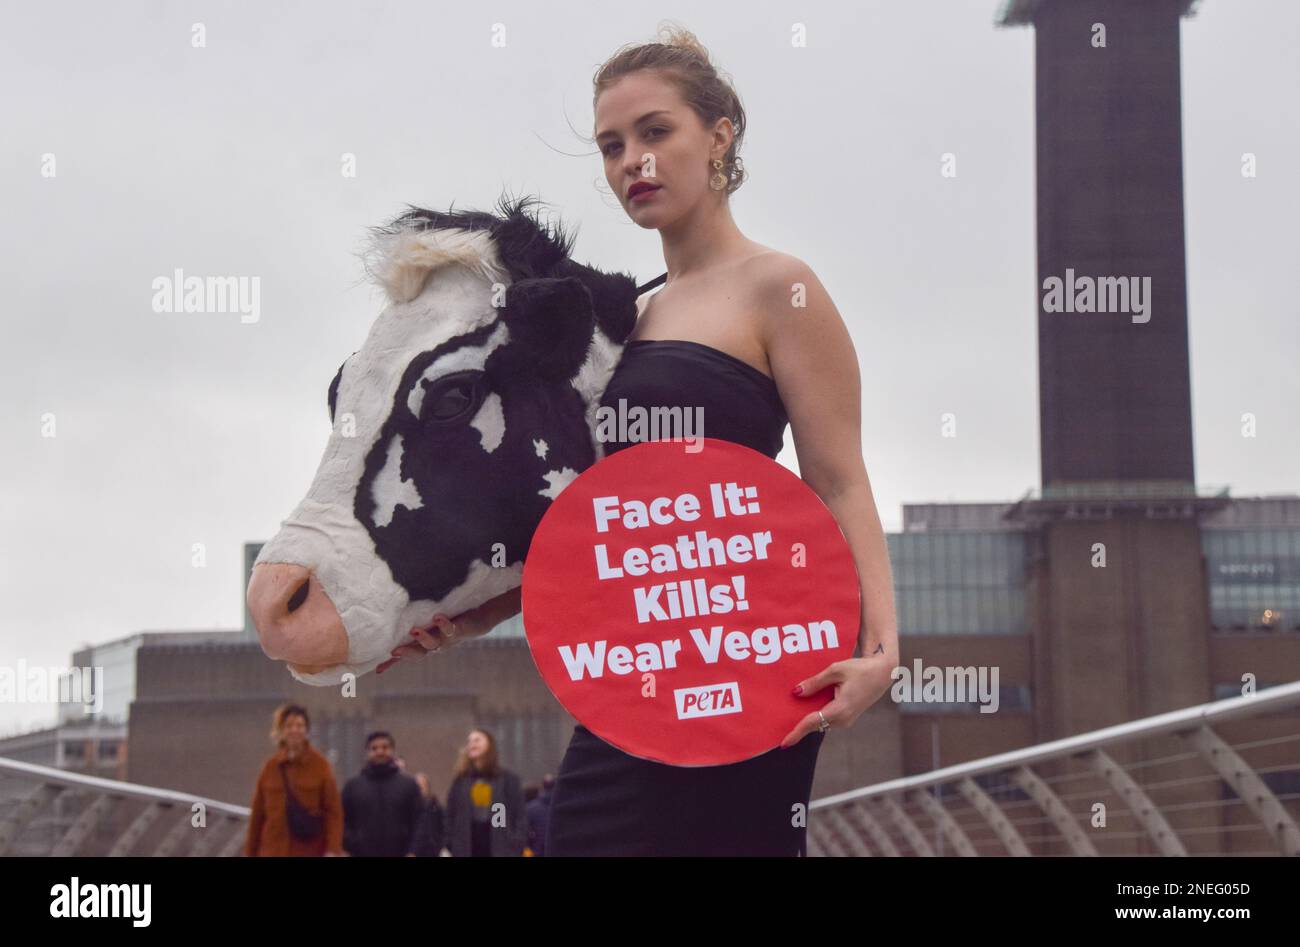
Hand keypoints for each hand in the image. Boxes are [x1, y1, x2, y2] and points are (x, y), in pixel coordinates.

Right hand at [375, 595, 507, 673]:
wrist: (477, 622)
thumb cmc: (447, 626)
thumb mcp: (428, 629)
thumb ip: (411, 632)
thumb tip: (394, 637)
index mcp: (424, 646)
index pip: (406, 656)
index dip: (392, 663)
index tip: (378, 668)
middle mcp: (433, 645)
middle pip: (418, 653)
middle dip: (407, 653)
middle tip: (394, 651)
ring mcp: (446, 640)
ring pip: (433, 643)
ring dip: (424, 638)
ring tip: (414, 630)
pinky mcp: (458, 630)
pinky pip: (450, 629)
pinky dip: (443, 624)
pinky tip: (437, 617)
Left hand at [780, 649, 895, 747]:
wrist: (883, 673)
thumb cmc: (860, 669)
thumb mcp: (835, 670)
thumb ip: (815, 683)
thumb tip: (796, 692)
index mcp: (840, 709)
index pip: (812, 722)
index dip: (796, 733)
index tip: (783, 743)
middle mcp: (843, 719)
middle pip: (814, 724)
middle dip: (798, 725)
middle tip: (778, 726)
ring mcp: (846, 720)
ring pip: (820, 721)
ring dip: (807, 717)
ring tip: (789, 711)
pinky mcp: (847, 717)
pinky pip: (827, 717)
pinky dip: (816, 713)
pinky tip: (807, 704)